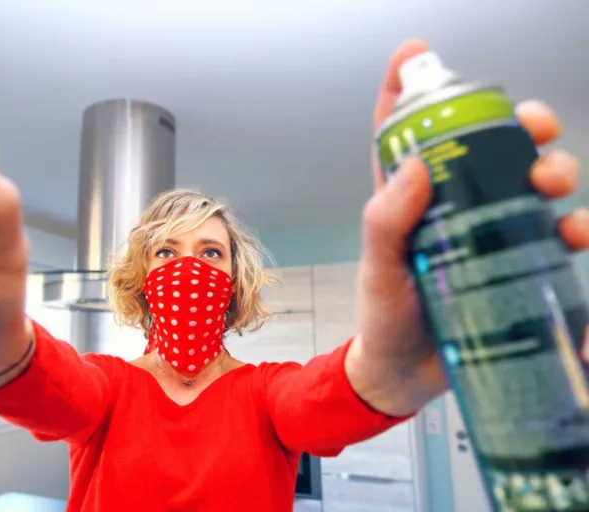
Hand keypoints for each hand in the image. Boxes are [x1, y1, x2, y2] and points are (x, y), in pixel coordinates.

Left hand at [347, 40, 587, 415]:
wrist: (407, 375)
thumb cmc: (385, 318)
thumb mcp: (379, 269)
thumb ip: (386, 222)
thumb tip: (416, 165)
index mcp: (405, 196)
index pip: (402, 130)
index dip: (408, 86)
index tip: (417, 51)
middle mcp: (449, 204)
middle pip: (487, 143)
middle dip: (518, 123)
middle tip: (536, 129)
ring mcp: (484, 231)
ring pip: (528, 180)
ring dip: (555, 167)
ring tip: (555, 184)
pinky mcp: (511, 260)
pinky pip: (552, 232)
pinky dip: (575, 225)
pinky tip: (577, 232)